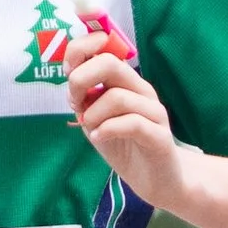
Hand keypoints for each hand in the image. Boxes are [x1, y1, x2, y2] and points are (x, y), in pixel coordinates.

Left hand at [63, 26, 187, 210]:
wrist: (155, 179)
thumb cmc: (124, 146)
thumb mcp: (96, 120)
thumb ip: (84, 100)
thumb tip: (71, 81)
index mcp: (125, 82)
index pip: (104, 48)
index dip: (80, 51)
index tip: (67, 73)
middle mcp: (141, 90)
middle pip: (110, 64)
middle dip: (82, 80)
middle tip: (76, 104)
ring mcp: (154, 111)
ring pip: (117, 97)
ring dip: (94, 114)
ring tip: (91, 129)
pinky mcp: (160, 136)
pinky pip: (132, 123)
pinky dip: (108, 130)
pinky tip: (100, 138)